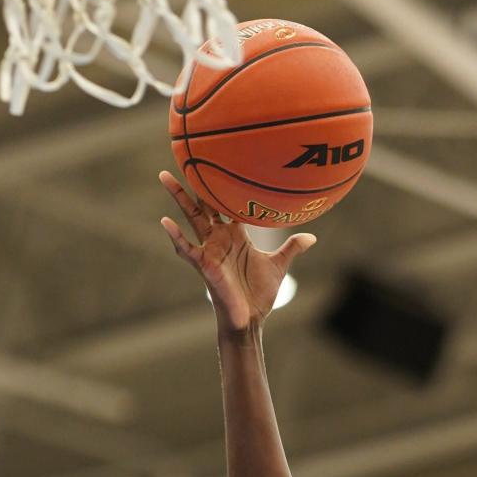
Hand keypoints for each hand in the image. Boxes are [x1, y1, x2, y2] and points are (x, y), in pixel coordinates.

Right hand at [159, 170, 315, 333]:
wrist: (252, 319)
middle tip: (184, 157)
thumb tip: (312, 237)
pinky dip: (176, 237)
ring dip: (178, 198)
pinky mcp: (205, 265)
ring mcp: (210, 250)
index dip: (221, 184)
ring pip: (191, 218)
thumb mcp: (278, 265)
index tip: (218, 160)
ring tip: (165, 177)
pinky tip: (165, 222)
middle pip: (203, 204)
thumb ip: (291, 247)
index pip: (225, 203)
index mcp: (235, 234)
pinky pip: (187, 249)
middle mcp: (219, 237)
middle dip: (193, 183)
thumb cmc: (259, 293)